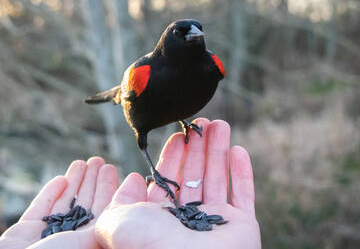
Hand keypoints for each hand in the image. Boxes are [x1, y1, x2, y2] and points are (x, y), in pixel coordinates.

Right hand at [0, 157, 117, 248]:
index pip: (103, 210)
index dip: (108, 188)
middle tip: (98, 160)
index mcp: (88, 241)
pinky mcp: (24, 233)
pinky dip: (50, 194)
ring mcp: (47, 236)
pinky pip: (40, 209)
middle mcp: (69, 239)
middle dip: (92, 181)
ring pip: (64, 205)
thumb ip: (105, 222)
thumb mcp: (88, 242)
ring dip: (74, 182)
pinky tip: (60, 180)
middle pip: (85, 204)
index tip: (111, 168)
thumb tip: (128, 200)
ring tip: (82, 162)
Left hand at [95, 119, 260, 248]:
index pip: (169, 180)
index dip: (174, 155)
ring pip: (219, 179)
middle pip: (195, 175)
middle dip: (198, 147)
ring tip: (220, 125)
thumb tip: (133, 179)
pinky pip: (244, 194)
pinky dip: (242, 172)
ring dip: (219, 151)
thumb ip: (121, 199)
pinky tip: (239, 150)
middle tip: (202, 123)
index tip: (178, 135)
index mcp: (161, 218)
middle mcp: (188, 220)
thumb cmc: (147, 245)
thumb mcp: (116, 220)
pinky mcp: (242, 227)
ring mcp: (216, 224)